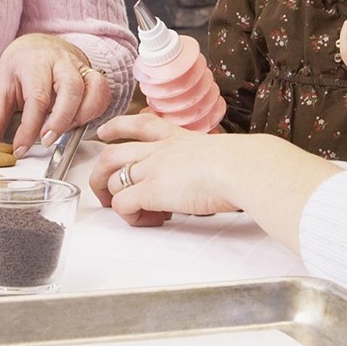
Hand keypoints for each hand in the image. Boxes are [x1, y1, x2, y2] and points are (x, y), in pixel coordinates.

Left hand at [0, 33, 112, 155]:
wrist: (39, 44)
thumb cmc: (22, 66)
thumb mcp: (4, 87)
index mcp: (34, 63)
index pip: (36, 97)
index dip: (29, 127)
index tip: (21, 148)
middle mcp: (60, 62)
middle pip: (70, 89)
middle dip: (61, 120)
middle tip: (46, 141)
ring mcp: (80, 67)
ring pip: (93, 88)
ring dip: (82, 116)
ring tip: (64, 132)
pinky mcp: (93, 74)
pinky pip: (103, 92)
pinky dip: (95, 110)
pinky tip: (79, 122)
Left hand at [89, 114, 339, 249]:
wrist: (245, 168)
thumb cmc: (246, 165)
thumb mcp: (226, 155)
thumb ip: (214, 164)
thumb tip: (220, 181)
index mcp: (179, 137)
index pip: (141, 124)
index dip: (118, 127)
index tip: (106, 132)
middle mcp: (160, 150)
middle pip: (113, 151)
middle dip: (99, 169)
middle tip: (100, 185)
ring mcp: (153, 168)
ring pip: (109, 173)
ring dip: (104, 191)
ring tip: (112, 205)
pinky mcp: (151, 191)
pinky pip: (123, 203)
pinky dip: (128, 215)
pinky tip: (146, 221)